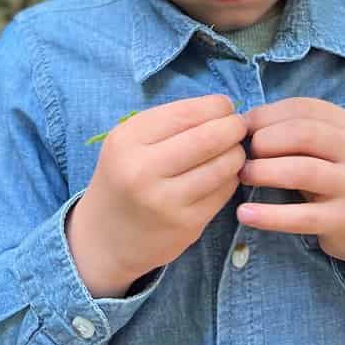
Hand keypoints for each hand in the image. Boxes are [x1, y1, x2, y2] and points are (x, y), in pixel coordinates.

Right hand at [67, 94, 246, 296]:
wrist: (104, 238)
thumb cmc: (123, 177)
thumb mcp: (130, 141)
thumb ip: (169, 122)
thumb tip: (221, 109)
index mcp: (128, 141)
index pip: (186, 113)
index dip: (216, 106)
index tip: (225, 107)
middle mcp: (143, 171)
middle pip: (208, 138)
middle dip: (233, 126)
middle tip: (239, 126)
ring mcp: (166, 202)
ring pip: (222, 166)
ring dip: (237, 153)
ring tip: (234, 150)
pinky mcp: (186, 225)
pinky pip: (223, 192)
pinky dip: (231, 178)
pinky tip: (224, 175)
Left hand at [237, 97, 344, 283]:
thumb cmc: (333, 172)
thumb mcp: (322, 144)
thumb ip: (291, 129)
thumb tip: (244, 123)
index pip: (302, 108)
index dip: (267, 114)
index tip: (243, 126)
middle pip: (304, 134)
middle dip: (266, 140)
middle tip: (244, 153)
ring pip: (303, 171)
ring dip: (265, 171)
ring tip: (243, 176)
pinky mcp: (343, 219)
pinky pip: (302, 217)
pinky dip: (269, 216)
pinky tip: (245, 213)